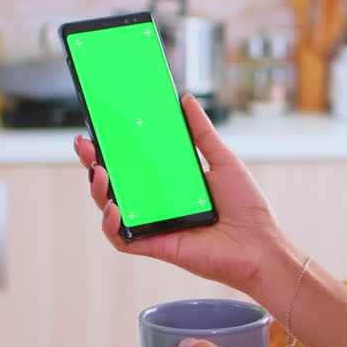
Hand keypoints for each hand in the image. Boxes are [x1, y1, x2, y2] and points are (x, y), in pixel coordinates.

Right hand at [73, 94, 291, 294]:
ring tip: (98, 173)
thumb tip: (185, 100)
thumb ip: (202, 132)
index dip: (111, 147)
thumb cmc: (246, 207)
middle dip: (93, 163)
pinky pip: (122, 239)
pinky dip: (111, 225)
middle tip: (85, 145)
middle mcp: (157, 204)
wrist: (261, 246)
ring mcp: (153, 225)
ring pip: (111, 209)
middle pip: (115, 184)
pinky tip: (113, 209)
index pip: (133, 163)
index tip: (97, 127)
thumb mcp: (223, 160)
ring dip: (98, 191)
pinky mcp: (155, 246)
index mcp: (169, 183)